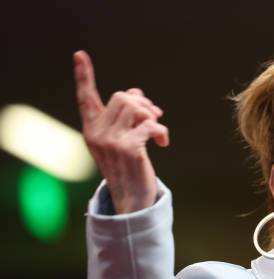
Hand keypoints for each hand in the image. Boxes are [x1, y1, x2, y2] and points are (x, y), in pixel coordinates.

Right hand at [73, 50, 168, 213]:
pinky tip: (163, 143)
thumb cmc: (128, 167)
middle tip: (154, 116)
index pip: (85, 98)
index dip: (84, 76)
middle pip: (122, 97)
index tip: (79, 54)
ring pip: (135, 107)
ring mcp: (111, 140)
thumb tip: (136, 91)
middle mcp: (96, 133)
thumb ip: (125, 116)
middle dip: (142, 103)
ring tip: (157, 131)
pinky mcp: (128, 148)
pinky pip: (149, 124)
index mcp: (91, 129)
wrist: (131, 198)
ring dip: (152, 115)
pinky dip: (161, 130)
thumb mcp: (121, 139)